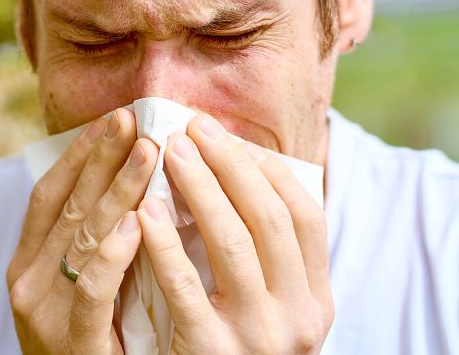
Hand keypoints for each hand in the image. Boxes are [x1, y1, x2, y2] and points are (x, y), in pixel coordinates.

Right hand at [7, 108, 159, 353]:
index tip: (114, 118)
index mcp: (26, 262)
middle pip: (67, 206)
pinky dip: (114, 253)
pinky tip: (140, 221)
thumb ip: (93, 244)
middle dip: (102, 158)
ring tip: (150, 152)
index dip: (80, 154)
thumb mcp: (77, 289)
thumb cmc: (88, 344)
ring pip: (81, 238)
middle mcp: (26, 280)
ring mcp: (43, 312)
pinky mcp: (70, 342)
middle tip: (135, 118)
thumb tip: (131, 188)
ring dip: (117, 191)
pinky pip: (92, 290)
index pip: (49, 194)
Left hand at [136, 113, 333, 353]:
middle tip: (191, 127)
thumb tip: (233, 169)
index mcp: (316, 298)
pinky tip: (143, 210)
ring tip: (166, 152)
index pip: (304, 214)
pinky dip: (164, 243)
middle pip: (268, 218)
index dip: (264, 168)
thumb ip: (262, 256)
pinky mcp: (211, 352)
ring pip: (232, 243)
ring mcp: (258, 337)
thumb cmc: (232, 348)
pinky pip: (184, 287)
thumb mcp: (267, 307)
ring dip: (199, 189)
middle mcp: (298, 317)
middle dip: (229, 164)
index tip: (225, 133)